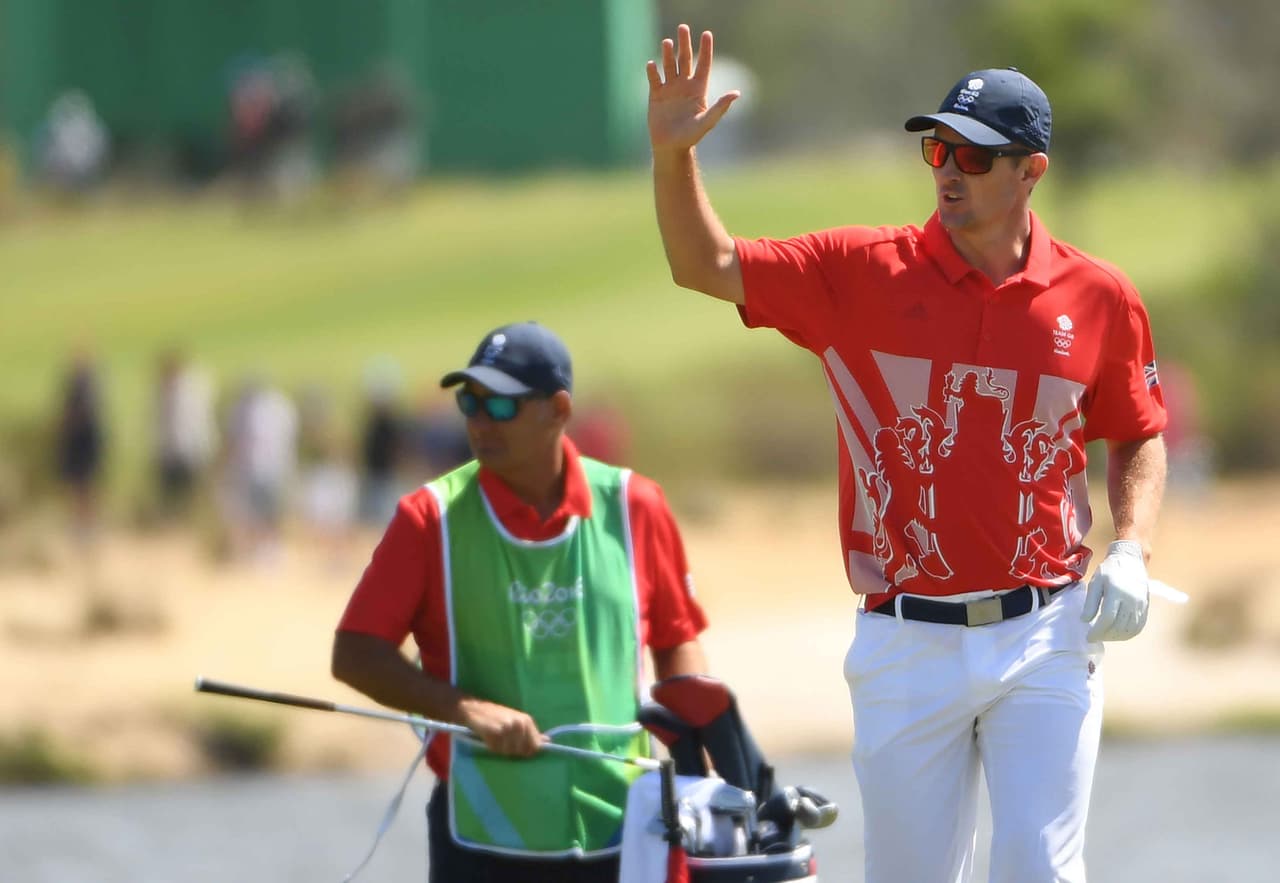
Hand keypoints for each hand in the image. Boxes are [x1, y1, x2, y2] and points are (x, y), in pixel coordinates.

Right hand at [458, 698, 544, 756]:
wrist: (475, 709)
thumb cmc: (497, 716)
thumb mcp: (517, 721)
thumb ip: (532, 732)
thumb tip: (548, 741)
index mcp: (527, 721)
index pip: (535, 746)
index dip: (527, 751)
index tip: (518, 748)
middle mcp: (519, 724)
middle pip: (522, 751)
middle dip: (513, 751)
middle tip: (504, 741)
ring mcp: (507, 729)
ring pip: (509, 752)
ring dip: (501, 749)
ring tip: (496, 738)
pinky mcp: (495, 733)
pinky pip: (497, 750)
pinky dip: (492, 747)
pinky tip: (488, 738)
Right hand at [646, 24, 739, 153]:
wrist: (671, 147)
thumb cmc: (691, 137)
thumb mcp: (707, 121)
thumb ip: (720, 107)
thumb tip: (736, 93)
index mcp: (698, 89)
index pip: (703, 64)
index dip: (705, 49)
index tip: (707, 34)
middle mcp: (684, 85)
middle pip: (685, 59)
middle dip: (684, 43)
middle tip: (683, 27)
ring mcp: (670, 89)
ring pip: (669, 65)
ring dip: (668, 54)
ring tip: (667, 42)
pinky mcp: (656, 95)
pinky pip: (654, 79)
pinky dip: (652, 71)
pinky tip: (651, 65)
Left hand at [1081, 540, 1149, 640]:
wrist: (1131, 560)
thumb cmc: (1110, 570)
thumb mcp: (1095, 583)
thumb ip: (1091, 602)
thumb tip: (1085, 621)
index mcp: (1117, 593)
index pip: (1108, 619)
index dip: (1097, 631)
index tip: (1088, 637)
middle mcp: (1131, 601)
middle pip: (1119, 626)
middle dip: (1105, 636)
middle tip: (1094, 637)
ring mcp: (1141, 605)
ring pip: (1129, 629)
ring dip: (1116, 637)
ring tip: (1104, 635)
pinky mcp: (1145, 607)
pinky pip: (1138, 627)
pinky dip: (1127, 634)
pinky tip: (1117, 633)